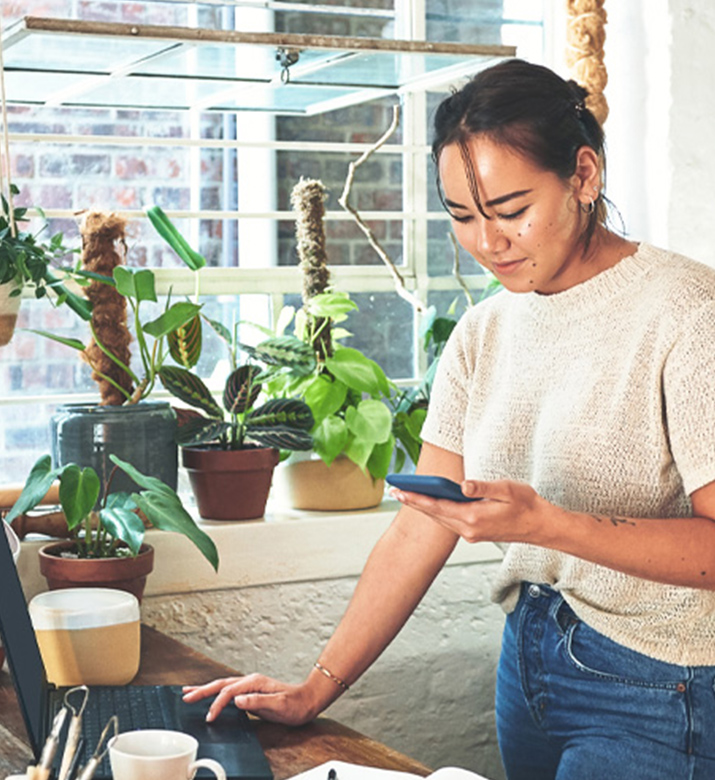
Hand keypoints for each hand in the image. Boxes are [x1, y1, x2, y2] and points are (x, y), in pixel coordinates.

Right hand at [182, 674, 317, 725]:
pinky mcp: (250, 693)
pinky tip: (210, 697)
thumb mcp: (278, 705)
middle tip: (185, 696)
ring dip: (206, 690)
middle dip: (202, 690)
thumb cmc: (295, 704)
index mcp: (254, 682)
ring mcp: (250, 686)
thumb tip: (237, 700)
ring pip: (223, 686)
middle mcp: (250, 681)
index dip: (217, 704)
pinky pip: (228, 693)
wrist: (307, 701)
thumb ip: (258, 701)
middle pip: (221, 684)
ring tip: (190, 692)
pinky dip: (216, 694)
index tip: (210, 717)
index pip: (228, 692)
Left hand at [391, 478, 551, 544]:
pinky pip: (450, 522)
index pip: (438, 506)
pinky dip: (438, 512)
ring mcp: (471, 534)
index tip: (400, 491)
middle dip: (415, 502)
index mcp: (474, 518)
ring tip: (408, 495)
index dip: (417, 498)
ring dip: (425, 508)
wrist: (541, 526)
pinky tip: (431, 503)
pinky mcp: (475, 534)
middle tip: (395, 491)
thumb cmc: (526, 504)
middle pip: (435, 514)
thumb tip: (462, 485)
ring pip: (441, 519)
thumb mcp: (506, 489)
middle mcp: (469, 529)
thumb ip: (482, 487)